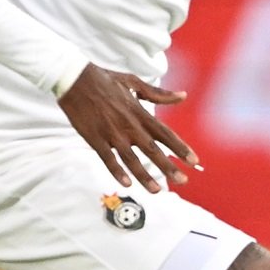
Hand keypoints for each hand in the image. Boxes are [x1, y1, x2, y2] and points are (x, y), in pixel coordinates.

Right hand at [56, 64, 200, 193]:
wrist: (75, 79)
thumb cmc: (105, 79)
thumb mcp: (134, 82)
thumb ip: (158, 94)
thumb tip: (182, 95)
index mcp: (139, 112)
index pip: (165, 133)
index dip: (180, 148)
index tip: (194, 161)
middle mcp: (129, 125)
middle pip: (152, 150)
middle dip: (169, 166)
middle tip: (183, 181)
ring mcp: (111, 132)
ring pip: (131, 158)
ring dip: (145, 176)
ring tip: (157, 190)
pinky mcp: (95, 138)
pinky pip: (108, 158)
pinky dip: (117, 171)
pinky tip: (126, 184)